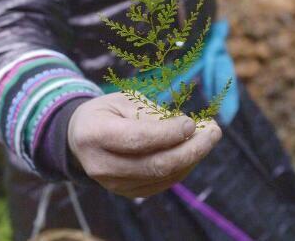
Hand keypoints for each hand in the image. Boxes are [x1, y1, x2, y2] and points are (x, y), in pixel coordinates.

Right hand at [67, 93, 221, 198]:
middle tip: (214, 131)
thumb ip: (151, 114)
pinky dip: (183, 167)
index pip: (138, 139)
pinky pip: (162, 183)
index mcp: (95, 134)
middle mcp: (101, 165)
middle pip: (155, 164)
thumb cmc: (106, 112)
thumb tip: (189, 128)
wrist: (80, 137)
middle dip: (191, 148)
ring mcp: (113, 184)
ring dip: (193, 157)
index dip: (168, 133)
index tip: (192, 122)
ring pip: (163, 176)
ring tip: (209, 135)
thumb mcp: (123, 100)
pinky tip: (194, 149)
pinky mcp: (127, 193)